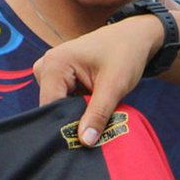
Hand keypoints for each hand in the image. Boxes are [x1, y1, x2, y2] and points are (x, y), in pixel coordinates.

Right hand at [33, 16, 163, 146]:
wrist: (133, 38)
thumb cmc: (125, 54)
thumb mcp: (114, 86)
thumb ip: (98, 114)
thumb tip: (85, 141)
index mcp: (55, 64)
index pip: (50, 106)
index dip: (66, 125)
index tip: (85, 140)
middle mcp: (46, 66)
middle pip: (52, 107)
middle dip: (72, 120)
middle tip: (95, 131)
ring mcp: (51, 71)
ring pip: (59, 106)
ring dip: (77, 114)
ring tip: (97, 117)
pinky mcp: (60, 77)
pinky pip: (64, 100)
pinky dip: (78, 107)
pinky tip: (93, 110)